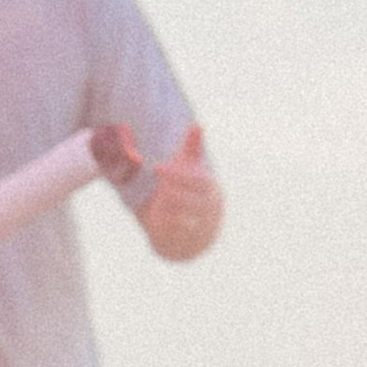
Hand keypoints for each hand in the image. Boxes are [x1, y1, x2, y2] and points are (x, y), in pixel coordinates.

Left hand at [140, 124, 223, 261]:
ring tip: (157, 199)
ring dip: (167, 206)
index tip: (156, 168)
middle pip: (191, 198)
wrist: (197, 229)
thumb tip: (198, 125)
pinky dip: (165, 223)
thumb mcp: (191, 170)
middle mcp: (209, 208)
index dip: (177, 174)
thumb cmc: (191, 191)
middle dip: (171, 189)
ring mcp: (200, 226)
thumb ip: (193, 149)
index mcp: (210, 188)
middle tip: (155, 183)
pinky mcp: (187, 241)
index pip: (197, 180)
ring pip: (184, 216)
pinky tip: (155, 216)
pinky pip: (176, 232)